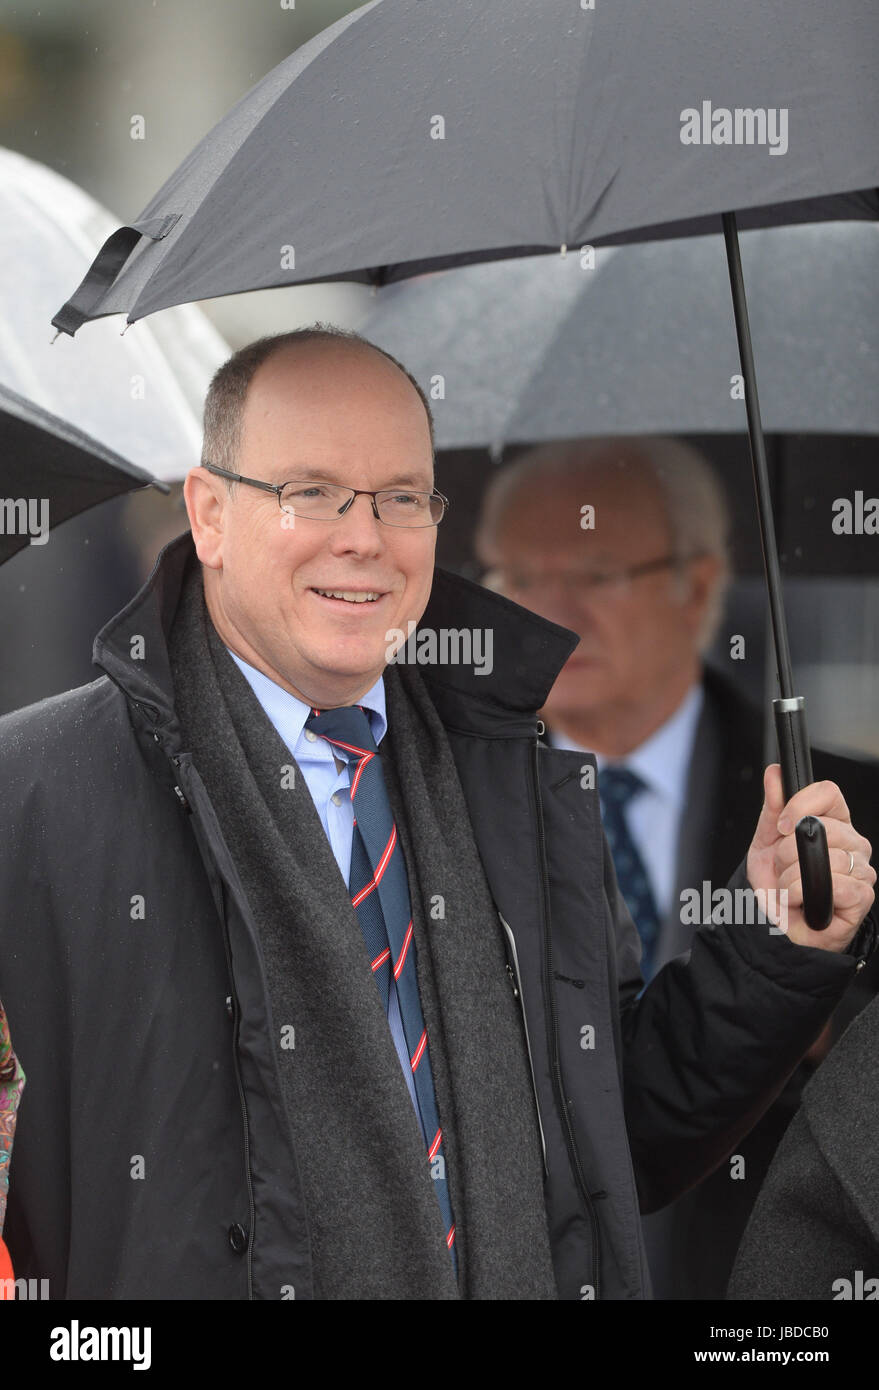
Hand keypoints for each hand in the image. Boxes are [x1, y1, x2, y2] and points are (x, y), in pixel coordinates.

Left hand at [746, 764, 875, 950]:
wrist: (773, 928)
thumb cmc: (775, 888)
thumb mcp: (766, 843)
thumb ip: (773, 808)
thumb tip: (775, 773)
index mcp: (834, 824)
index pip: (829, 793)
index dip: (801, 804)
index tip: (782, 825)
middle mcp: (853, 844)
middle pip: (822, 827)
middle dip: (787, 852)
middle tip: (782, 869)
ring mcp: (861, 870)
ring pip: (824, 858)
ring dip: (791, 878)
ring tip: (789, 889)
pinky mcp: (862, 897)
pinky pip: (835, 884)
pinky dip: (805, 895)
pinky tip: (802, 903)